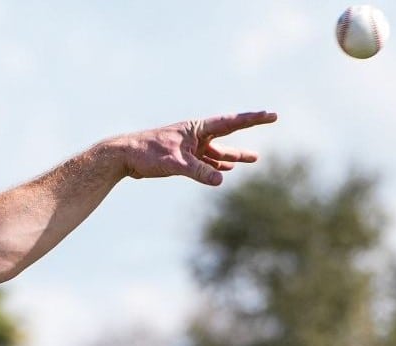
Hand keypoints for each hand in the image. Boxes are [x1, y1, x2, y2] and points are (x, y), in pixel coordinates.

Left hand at [119, 111, 277, 185]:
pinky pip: (205, 162)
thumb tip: (221, 181)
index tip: (271, 114)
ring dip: (234, 156)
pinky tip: (225, 172)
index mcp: (196, 128)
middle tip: (270, 118)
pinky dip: (215, 167)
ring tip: (254, 158)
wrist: (123, 156)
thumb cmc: (147, 153)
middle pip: (228, 133)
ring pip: (217, 151)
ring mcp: (189, 146)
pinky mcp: (181, 158)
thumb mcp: (176, 163)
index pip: (231, 122)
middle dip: (248, 127)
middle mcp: (195, 135)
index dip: (253, 119)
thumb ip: (199, 171)